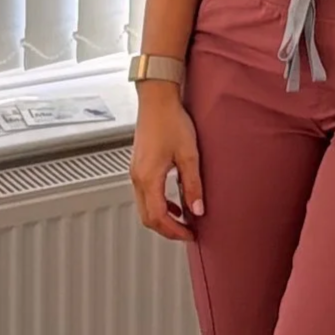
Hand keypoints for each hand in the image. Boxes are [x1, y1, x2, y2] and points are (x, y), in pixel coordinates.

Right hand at [130, 82, 203, 241]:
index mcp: (148, 178)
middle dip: (168, 230)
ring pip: (145, 207)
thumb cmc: (171, 121)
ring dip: (163, 218)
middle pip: (148, 217)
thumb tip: (198, 209)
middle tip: (188, 233)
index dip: (175, 231)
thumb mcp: (189, 155)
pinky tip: (175, 204)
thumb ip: (192, 185)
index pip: (158, 217)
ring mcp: (136, 173)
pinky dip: (159, 205)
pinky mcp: (139, 167)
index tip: (191, 235)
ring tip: (184, 221)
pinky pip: (145, 195)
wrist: (157, 100)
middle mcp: (137, 178)